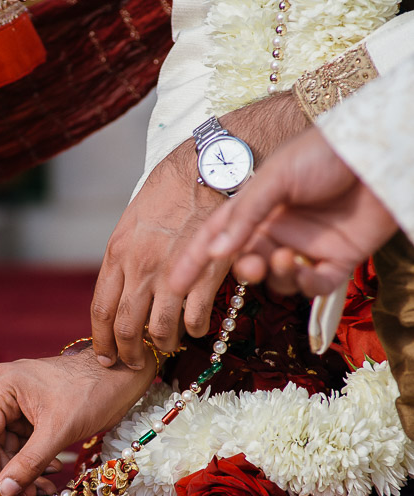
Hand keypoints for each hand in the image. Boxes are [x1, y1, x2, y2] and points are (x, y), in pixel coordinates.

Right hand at [0, 346, 155, 495]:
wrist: (120, 376)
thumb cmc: (91, 392)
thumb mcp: (58, 431)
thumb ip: (28, 463)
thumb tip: (4, 493)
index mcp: (1, 385)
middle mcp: (2, 390)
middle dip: (10, 472)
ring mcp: (15, 401)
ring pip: (10, 445)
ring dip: (25, 470)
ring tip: (42, 489)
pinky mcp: (30, 411)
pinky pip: (24, 442)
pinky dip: (35, 460)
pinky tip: (52, 472)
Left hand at [92, 93, 309, 367]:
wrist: (207, 165)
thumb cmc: (169, 190)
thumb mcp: (132, 223)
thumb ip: (124, 259)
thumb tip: (120, 291)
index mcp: (117, 254)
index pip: (100, 310)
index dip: (102, 341)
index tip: (105, 357)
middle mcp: (139, 266)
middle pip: (126, 326)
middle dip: (129, 353)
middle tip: (134, 364)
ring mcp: (172, 271)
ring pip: (160, 328)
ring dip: (163, 344)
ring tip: (167, 347)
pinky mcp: (205, 271)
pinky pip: (194, 316)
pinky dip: (193, 329)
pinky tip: (195, 328)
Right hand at [171, 127, 397, 297]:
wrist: (378, 151)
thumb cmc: (322, 153)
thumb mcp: (276, 177)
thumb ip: (245, 215)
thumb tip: (215, 253)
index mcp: (256, 208)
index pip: (216, 238)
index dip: (194, 262)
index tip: (173, 284)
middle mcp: (278, 230)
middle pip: (246, 263)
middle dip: (244, 270)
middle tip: (250, 265)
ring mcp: (307, 247)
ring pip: (278, 280)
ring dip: (276, 276)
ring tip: (286, 258)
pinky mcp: (338, 261)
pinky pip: (314, 287)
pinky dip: (307, 287)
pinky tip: (307, 272)